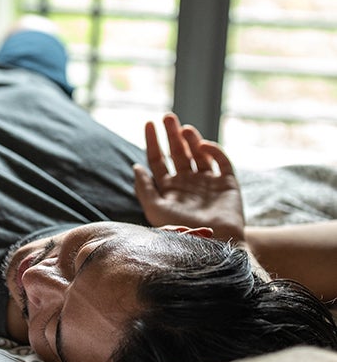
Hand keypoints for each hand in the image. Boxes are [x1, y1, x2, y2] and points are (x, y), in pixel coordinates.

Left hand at [133, 113, 245, 241]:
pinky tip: (203, 147)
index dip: (153, 142)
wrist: (212, 244)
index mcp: (168, 188)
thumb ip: (144, 188)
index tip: (149, 124)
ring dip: (191, 139)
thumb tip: (135, 166)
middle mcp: (187, 182)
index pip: (158, 159)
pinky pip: (221, 162)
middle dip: (172, 134)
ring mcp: (207, 182)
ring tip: (184, 130)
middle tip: (167, 117)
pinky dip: (213, 151)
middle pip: (177, 152)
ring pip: (198, 153)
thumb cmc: (180, 230)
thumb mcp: (155, 209)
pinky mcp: (227, 183)